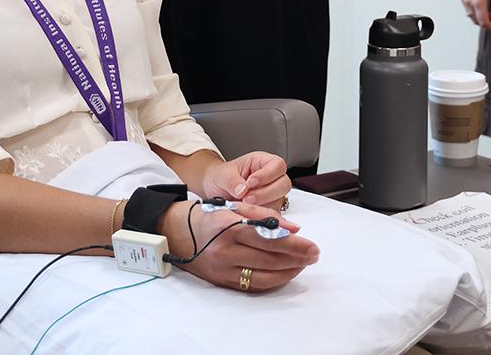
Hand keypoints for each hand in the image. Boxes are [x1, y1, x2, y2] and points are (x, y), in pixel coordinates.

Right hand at [161, 200, 317, 292]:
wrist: (176, 232)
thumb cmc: (208, 216)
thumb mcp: (234, 206)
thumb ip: (264, 215)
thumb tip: (293, 228)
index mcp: (229, 227)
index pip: (269, 239)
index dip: (294, 245)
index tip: (312, 246)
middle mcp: (225, 251)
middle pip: (270, 259)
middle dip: (297, 258)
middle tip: (313, 255)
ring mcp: (223, 269)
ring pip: (264, 276)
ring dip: (288, 272)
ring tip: (302, 264)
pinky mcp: (222, 281)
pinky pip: (253, 285)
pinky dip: (273, 281)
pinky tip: (284, 273)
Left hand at [203, 152, 290, 210]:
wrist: (215, 191)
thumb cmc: (222, 177)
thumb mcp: (223, 175)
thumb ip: (232, 180)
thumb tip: (242, 190)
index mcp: (262, 162)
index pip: (277, 165)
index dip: (267, 174)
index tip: (250, 182)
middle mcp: (270, 177)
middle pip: (283, 183)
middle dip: (266, 193)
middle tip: (247, 198)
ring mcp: (272, 194)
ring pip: (279, 200)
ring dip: (263, 205)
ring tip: (244, 205)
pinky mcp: (269, 209)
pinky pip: (273, 214)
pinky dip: (262, 215)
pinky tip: (249, 213)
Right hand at [460, 0, 490, 31]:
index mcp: (479, 2)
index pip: (484, 21)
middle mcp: (469, 2)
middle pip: (475, 20)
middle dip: (485, 22)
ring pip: (470, 15)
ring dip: (479, 16)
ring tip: (488, 11)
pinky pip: (466, 7)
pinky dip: (473, 10)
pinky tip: (481, 4)